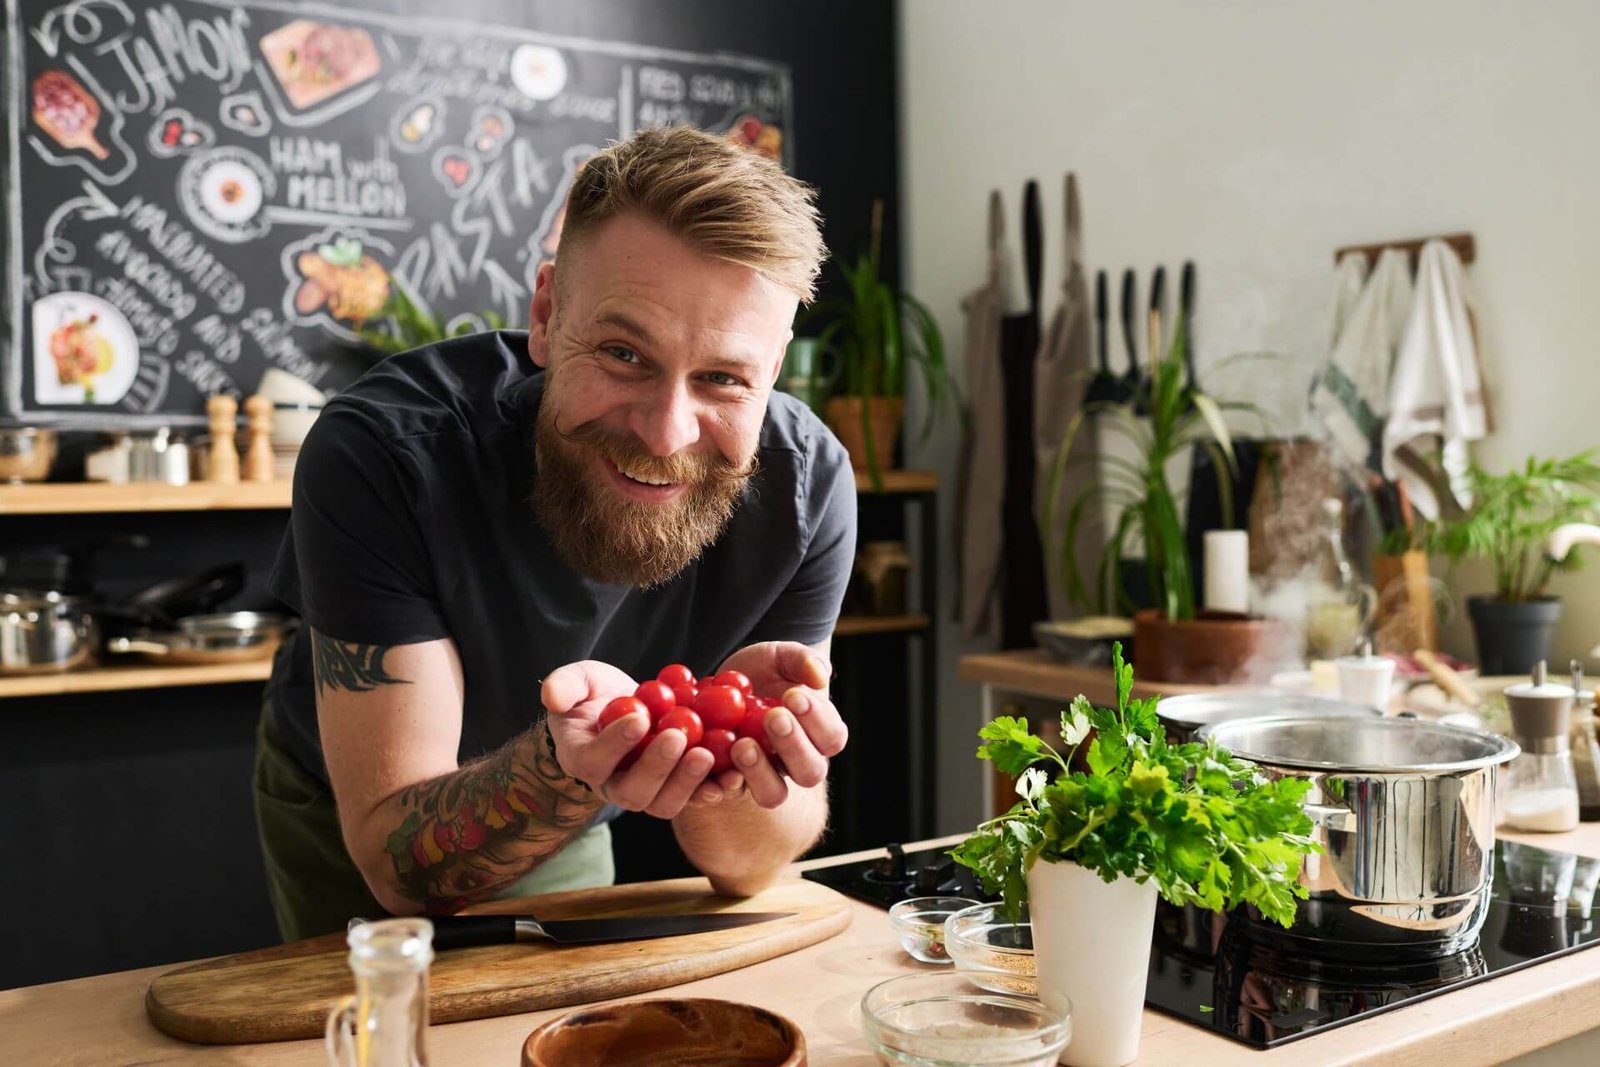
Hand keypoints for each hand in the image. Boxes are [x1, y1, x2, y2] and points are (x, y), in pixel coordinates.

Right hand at [541, 660, 713, 818]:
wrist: (626, 709)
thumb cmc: (595, 695)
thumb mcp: (578, 681)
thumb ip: (564, 686)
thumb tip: (552, 697)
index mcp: (583, 760)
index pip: (593, 760)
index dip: (615, 743)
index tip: (638, 717)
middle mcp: (613, 786)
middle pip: (632, 791)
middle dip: (657, 766)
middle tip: (678, 736)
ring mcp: (647, 793)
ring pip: (664, 803)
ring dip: (686, 782)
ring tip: (706, 753)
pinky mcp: (677, 790)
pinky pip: (694, 799)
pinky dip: (714, 789)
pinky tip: (733, 772)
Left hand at [691, 642, 847, 809]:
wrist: (725, 682)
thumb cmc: (765, 669)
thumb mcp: (782, 656)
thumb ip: (803, 661)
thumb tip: (820, 677)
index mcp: (818, 734)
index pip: (832, 737)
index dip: (817, 721)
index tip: (793, 696)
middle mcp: (796, 762)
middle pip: (810, 772)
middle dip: (793, 745)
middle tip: (772, 717)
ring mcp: (764, 777)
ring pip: (773, 794)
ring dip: (759, 772)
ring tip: (741, 744)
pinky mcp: (729, 781)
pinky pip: (726, 794)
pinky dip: (717, 785)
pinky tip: (706, 762)